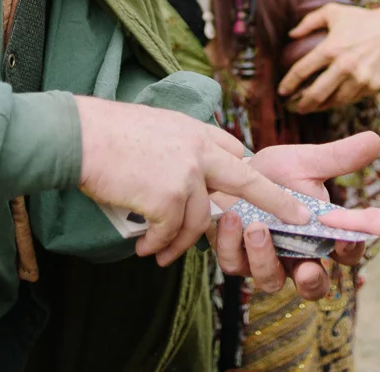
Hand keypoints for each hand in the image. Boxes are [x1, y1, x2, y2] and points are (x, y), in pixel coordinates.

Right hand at [75, 96, 308, 266]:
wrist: (80, 136)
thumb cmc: (108, 133)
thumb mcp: (156, 127)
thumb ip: (180, 147)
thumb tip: (186, 173)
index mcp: (196, 132)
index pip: (234, 153)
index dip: (246, 174)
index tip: (261, 189)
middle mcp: (198, 151)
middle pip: (247, 182)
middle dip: (277, 203)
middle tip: (299, 221)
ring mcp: (186, 175)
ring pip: (199, 221)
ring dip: (179, 243)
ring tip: (160, 254)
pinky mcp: (167, 198)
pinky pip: (170, 232)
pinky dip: (157, 246)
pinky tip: (145, 250)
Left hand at [212, 133, 379, 300]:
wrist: (233, 171)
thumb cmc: (276, 172)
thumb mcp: (306, 163)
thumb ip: (339, 157)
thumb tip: (375, 138)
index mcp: (321, 237)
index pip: (346, 254)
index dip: (350, 251)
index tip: (346, 239)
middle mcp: (297, 257)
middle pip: (313, 286)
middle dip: (311, 282)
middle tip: (307, 271)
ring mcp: (266, 262)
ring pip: (271, 279)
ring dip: (265, 258)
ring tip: (257, 227)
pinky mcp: (235, 258)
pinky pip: (234, 263)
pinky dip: (231, 244)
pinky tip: (230, 218)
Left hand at [278, 4, 379, 112]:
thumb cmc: (358, 19)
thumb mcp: (332, 12)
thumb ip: (309, 22)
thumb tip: (291, 35)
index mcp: (332, 48)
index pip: (302, 71)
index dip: (288, 83)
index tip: (281, 91)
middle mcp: (345, 66)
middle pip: (316, 93)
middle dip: (301, 104)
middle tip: (293, 107)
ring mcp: (360, 78)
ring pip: (333, 102)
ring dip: (319, 108)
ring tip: (309, 108)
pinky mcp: (371, 86)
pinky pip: (350, 100)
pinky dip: (337, 103)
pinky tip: (329, 101)